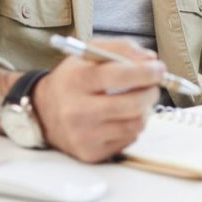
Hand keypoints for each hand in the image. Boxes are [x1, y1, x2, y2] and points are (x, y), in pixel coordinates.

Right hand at [32, 39, 163, 162]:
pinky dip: (132, 126)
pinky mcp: (91, 153)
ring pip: (135, 124)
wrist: (43, 111)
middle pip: (132, 104)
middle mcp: (77, 110)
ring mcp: (83, 135)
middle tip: (153, 85)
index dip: (146, 72)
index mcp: (76, 80)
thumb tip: (151, 60)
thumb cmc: (73, 78)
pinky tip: (122, 117)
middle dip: (151, 92)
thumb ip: (122, 48)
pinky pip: (128, 139)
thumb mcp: (89, 53)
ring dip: (144, 110)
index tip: (159, 68)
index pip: (119, 75)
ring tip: (136, 100)